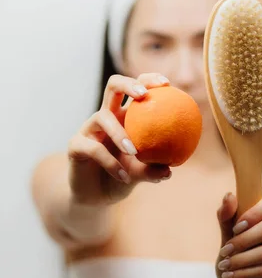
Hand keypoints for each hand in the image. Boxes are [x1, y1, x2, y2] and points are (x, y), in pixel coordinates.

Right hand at [67, 73, 171, 205]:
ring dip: (120, 133)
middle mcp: (106, 117)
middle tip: (144, 95)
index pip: (136, 88)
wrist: (95, 197)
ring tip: (134, 152)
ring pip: (102, 118)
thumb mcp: (140, 174)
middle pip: (113, 86)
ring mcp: (89, 129)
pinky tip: (124, 177)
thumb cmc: (121, 178)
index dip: (149, 80)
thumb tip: (169, 171)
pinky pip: (94, 148)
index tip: (167, 84)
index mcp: (124, 117)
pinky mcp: (76, 145)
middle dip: (128, 83)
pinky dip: (111, 163)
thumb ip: (153, 170)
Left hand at [216, 193, 261, 277]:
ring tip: (225, 266)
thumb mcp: (226, 238)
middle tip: (224, 251)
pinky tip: (232, 276)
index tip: (236, 227)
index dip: (255, 213)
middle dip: (242, 240)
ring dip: (240, 260)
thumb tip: (229, 195)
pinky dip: (245, 273)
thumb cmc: (235, 259)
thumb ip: (227, 217)